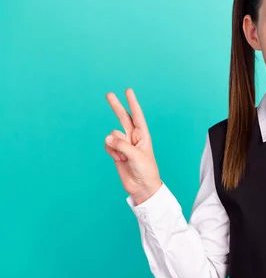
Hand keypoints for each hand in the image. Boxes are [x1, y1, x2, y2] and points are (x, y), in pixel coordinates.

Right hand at [105, 88, 161, 203]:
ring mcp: (124, 144)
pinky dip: (110, 151)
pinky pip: (108, 145)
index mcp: (143, 135)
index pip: (137, 115)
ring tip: (123, 157)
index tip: (128, 90)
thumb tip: (108, 138)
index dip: (132, 103)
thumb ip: (122, 145)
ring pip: (113, 135)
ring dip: (115, 146)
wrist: (141, 186)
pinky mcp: (116, 152)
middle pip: (123, 118)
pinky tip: (118, 159)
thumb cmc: (145, 170)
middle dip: (116, 106)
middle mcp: (133, 137)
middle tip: (108, 94)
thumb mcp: (136, 156)